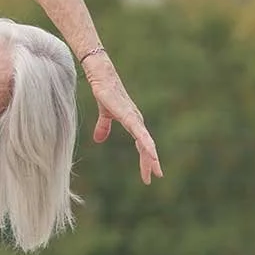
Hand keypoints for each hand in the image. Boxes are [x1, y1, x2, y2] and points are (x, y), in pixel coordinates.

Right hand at [85, 58, 162, 184]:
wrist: (101, 76)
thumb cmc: (106, 92)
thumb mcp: (105, 114)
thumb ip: (104, 127)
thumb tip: (99, 140)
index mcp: (133, 123)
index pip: (142, 145)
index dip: (145, 159)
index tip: (148, 175)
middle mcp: (137, 121)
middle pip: (146, 146)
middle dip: (151, 162)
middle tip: (156, 177)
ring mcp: (133, 118)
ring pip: (145, 142)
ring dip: (151, 156)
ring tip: (155, 170)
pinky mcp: (128, 115)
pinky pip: (139, 132)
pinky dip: (146, 143)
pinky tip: (151, 152)